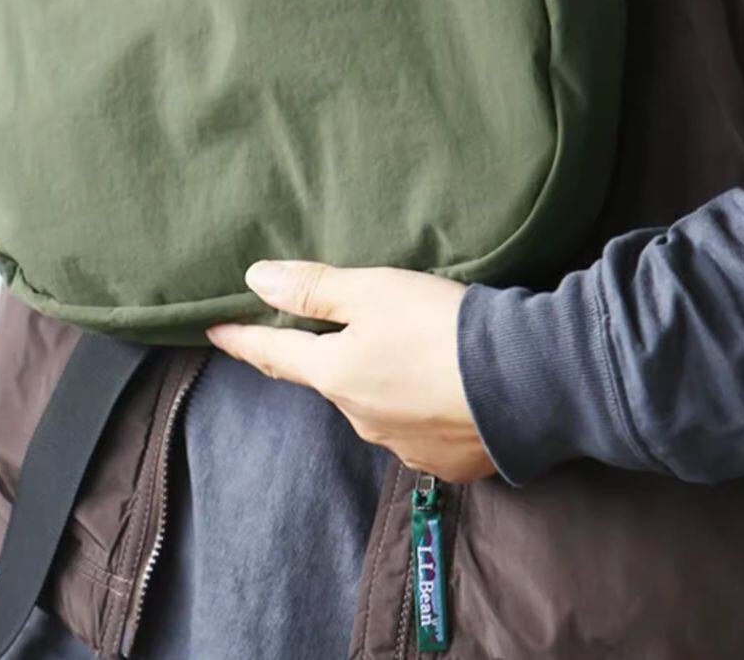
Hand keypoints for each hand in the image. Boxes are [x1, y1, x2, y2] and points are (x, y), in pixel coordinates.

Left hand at [206, 260, 494, 482]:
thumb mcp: (372, 290)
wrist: (528, 381)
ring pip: (378, 406)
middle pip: (334, 380)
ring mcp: (404, 447)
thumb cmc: (441, 326)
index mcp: (336, 375)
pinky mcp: (447, 463)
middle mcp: (360, 418)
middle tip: (349, 331)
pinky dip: (424, 409)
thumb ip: (313, 287)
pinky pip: (421, 431)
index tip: (215, 332)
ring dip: (385, 383)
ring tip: (414, 355)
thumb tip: (255, 279)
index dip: (244, 340)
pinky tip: (448, 391)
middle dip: (334, 358)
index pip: (276, 355)